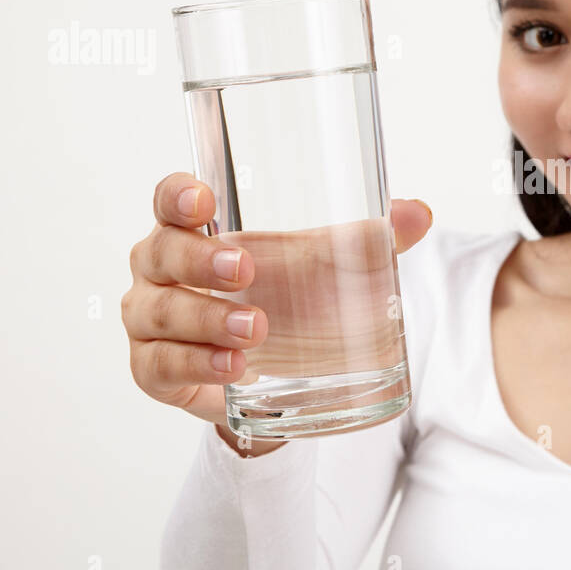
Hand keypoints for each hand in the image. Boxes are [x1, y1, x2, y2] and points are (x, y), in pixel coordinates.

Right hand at [121, 171, 433, 429]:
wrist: (273, 374)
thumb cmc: (286, 298)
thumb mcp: (325, 266)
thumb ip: (367, 240)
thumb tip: (420, 215)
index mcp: (194, 230)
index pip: (170, 201)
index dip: (177, 196)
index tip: (203, 199)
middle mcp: (160, 270)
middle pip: (159, 253)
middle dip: (198, 260)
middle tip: (245, 269)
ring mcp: (150, 321)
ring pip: (159, 314)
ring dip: (204, 321)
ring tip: (254, 330)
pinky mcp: (155, 370)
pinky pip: (160, 366)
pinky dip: (196, 366)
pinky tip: (232, 368)